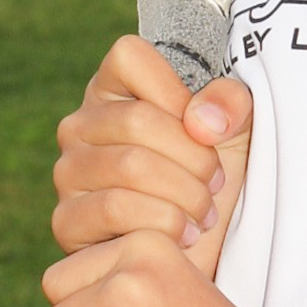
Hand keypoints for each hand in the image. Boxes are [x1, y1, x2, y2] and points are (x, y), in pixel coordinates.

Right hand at [52, 34, 252, 280]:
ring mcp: (68, 172)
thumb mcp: (239, 129)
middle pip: (137, 120)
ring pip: (129, 166)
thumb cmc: (215, 178)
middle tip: (215, 184)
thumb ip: (232, 102)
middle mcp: (80, 125)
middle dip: (194, 158)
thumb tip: (200, 121)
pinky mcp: (67, 220)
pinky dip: (162, 223)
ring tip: (204, 213)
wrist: (210, 249)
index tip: (207, 130)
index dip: (177, 92)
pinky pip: (114, 208)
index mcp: (113, 89)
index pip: (128, 57)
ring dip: (184, 194)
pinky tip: (183, 235)